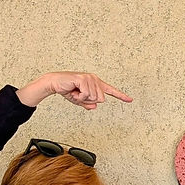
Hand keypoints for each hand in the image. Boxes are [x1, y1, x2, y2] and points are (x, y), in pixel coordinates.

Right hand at [16, 72, 132, 109]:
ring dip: (82, 99)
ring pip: (94, 98)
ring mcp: (90, 78)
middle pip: (101, 99)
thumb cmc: (67, 89)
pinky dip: (79, 97)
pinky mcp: (84, 79)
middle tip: (79, 96)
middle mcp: (95, 79)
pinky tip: (74, 91)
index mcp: (96, 83)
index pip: (110, 91)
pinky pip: (87, 95)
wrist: (55, 83)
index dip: (121, 96)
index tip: (130, 100)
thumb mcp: (79, 100)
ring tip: (75, 92)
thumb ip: (88, 104)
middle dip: (89, 101)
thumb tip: (94, 107)